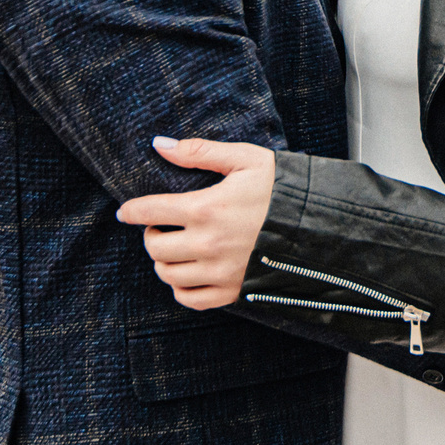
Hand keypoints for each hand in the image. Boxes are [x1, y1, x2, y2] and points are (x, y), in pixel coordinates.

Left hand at [116, 137, 276, 309]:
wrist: (318, 224)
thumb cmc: (281, 188)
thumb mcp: (245, 159)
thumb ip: (199, 151)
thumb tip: (160, 145)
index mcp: (206, 208)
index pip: (151, 211)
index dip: (132, 211)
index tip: (125, 212)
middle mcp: (208, 244)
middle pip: (155, 248)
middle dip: (151, 236)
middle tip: (161, 227)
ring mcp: (220, 271)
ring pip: (168, 275)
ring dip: (164, 262)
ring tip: (176, 249)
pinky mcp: (232, 291)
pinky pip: (190, 299)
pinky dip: (181, 288)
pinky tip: (189, 273)